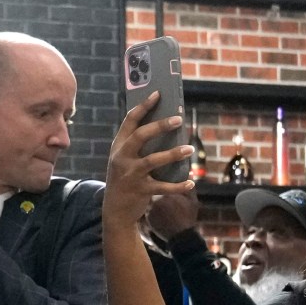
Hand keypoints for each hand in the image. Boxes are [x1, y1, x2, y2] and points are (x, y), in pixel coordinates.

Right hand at [102, 92, 195, 232]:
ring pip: (153, 160)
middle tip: (178, 119)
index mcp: (118, 146)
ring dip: (173, 153)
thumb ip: (139, 145)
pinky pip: (162, 187)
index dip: (143, 106)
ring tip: (189, 148)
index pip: (129, 121)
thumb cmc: (125, 179)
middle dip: (160, 126)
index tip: (158, 94)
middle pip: (140, 136)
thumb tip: (168, 126)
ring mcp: (130, 174)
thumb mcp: (125, 159)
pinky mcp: (140, 191)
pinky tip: (190, 182)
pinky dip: (178, 186)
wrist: (115, 211)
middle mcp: (121, 158)